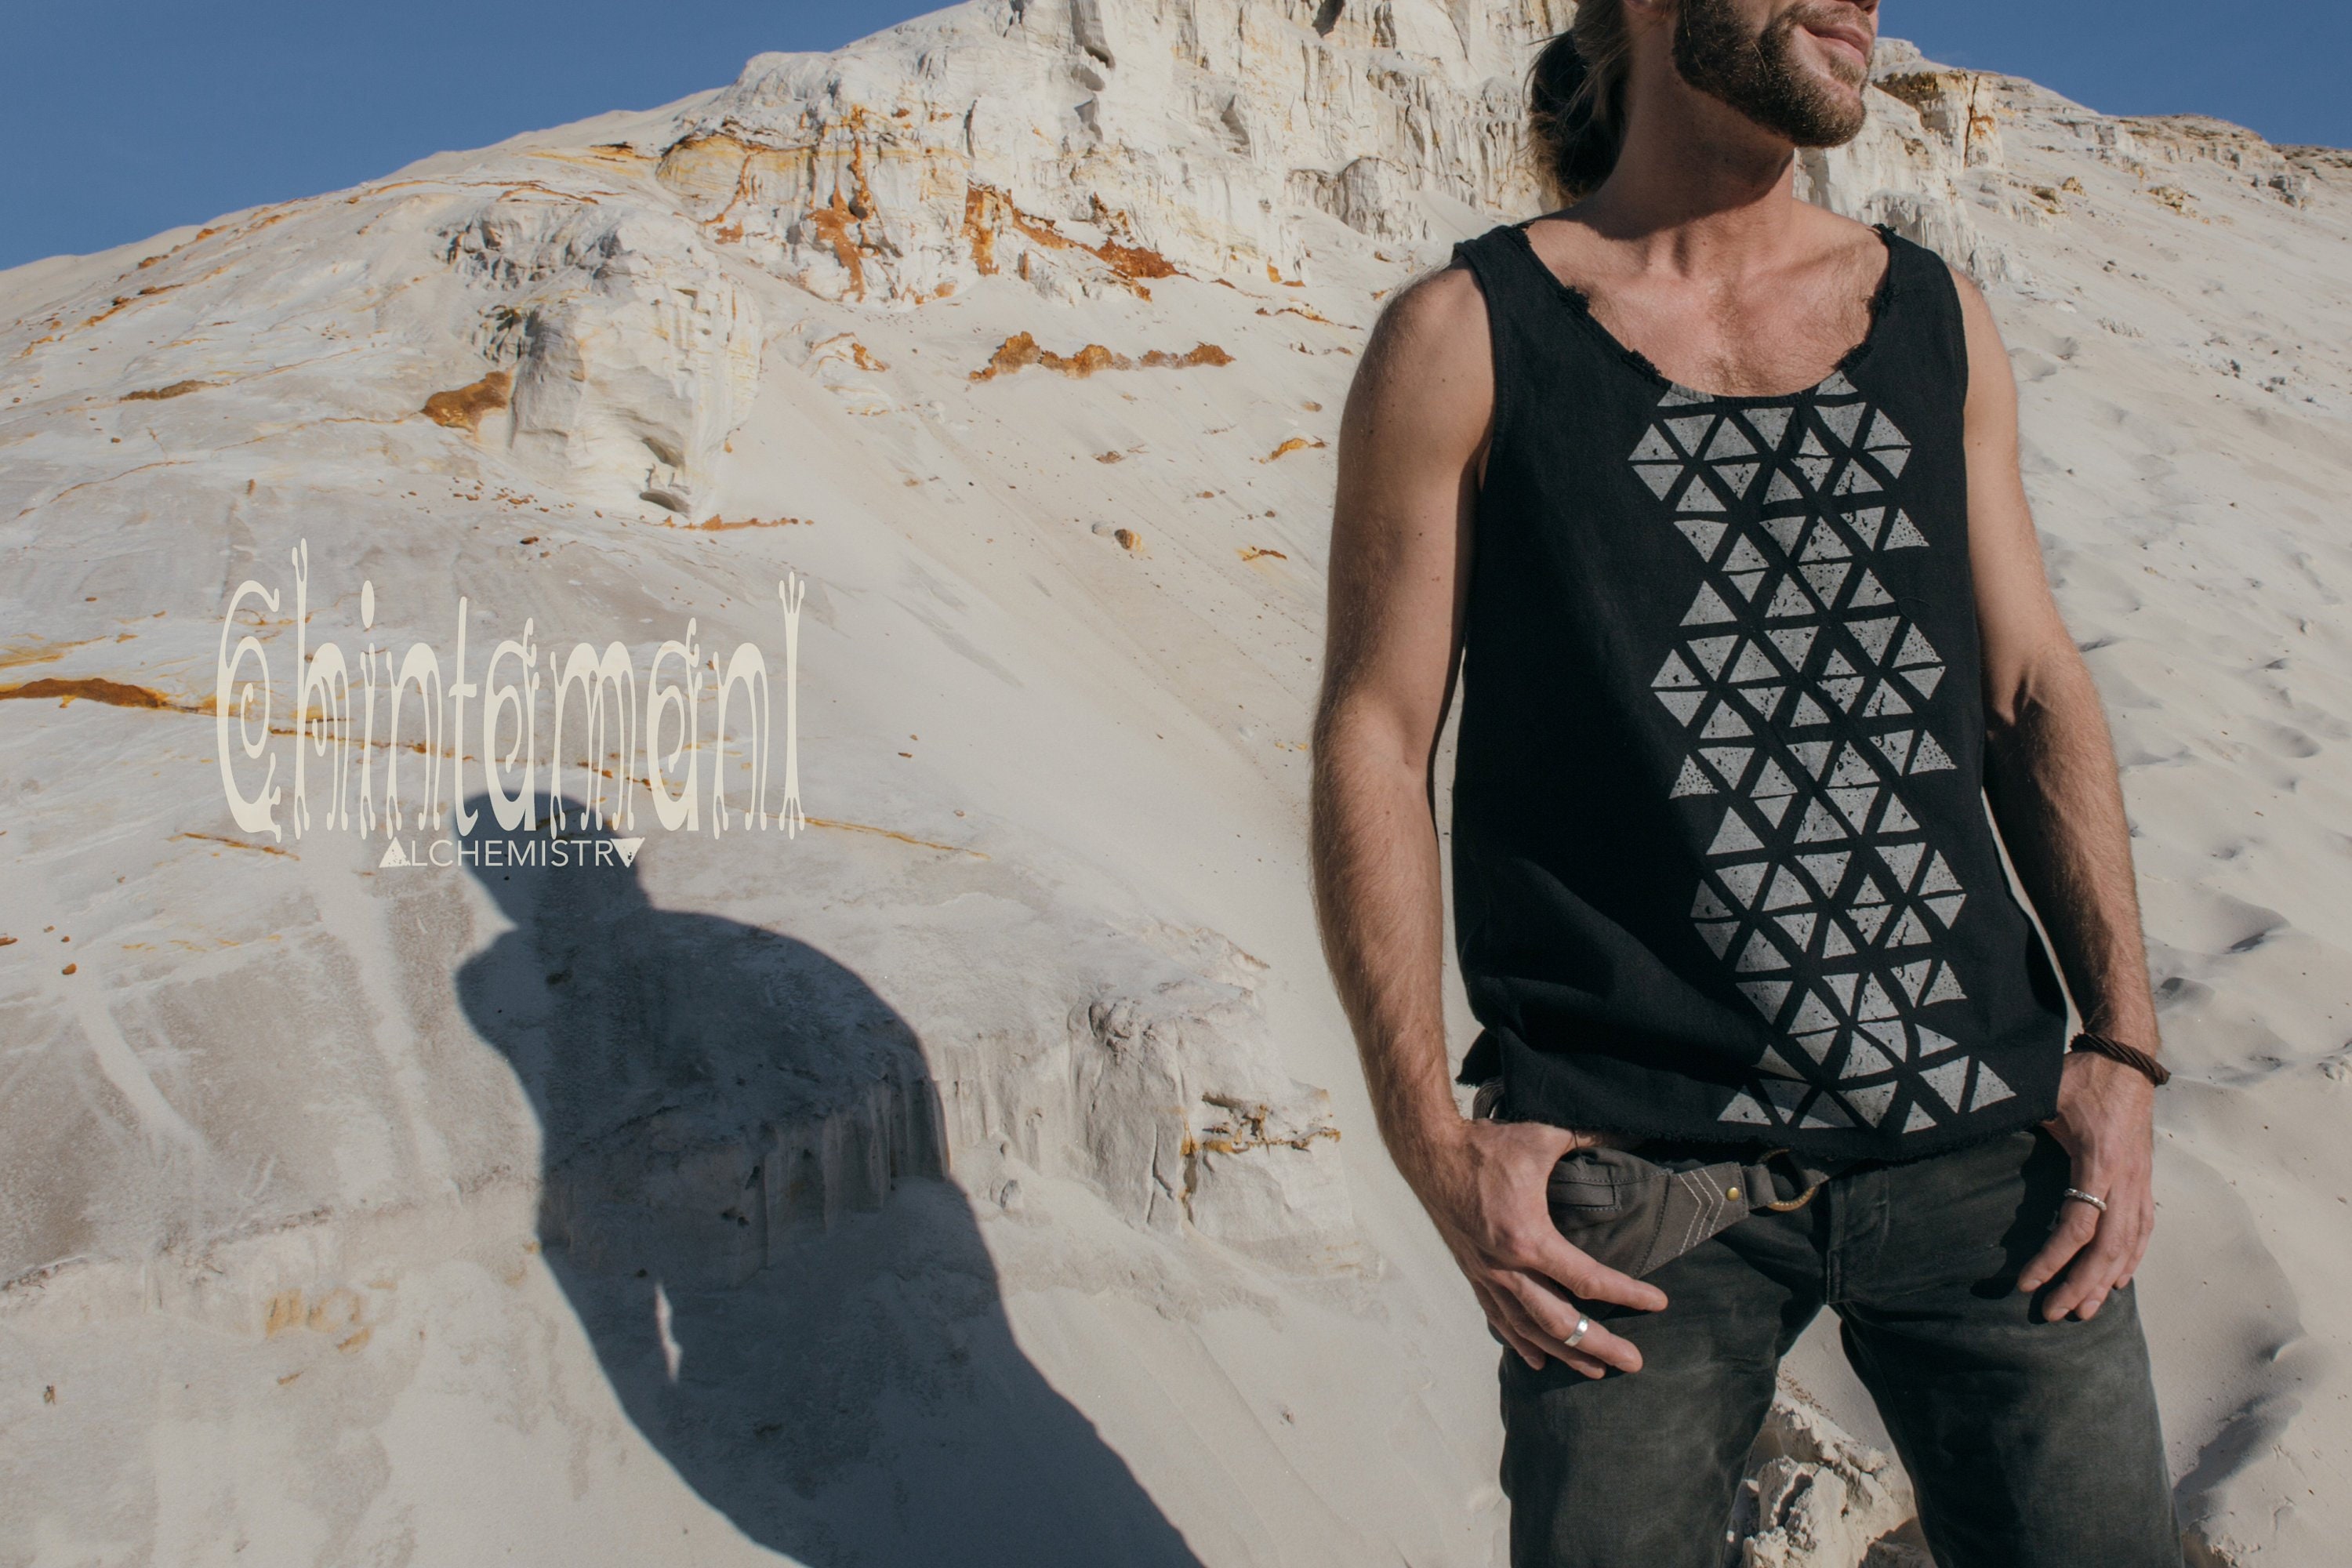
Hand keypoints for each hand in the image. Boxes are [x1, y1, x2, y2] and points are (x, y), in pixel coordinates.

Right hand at [1407, 1117, 1668, 1376]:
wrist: (1429, 1152)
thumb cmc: (1484, 1147)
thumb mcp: (1541, 1138)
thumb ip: (1589, 1137)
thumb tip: (1632, 1132)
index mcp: (1527, 1238)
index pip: (1587, 1278)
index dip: (1627, 1294)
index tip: (1658, 1303)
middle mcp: (1507, 1267)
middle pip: (1560, 1321)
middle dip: (1600, 1345)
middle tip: (1634, 1362)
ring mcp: (1487, 1275)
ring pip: (1529, 1329)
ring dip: (1565, 1353)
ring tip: (1595, 1369)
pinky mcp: (1474, 1272)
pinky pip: (1499, 1318)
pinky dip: (1521, 1341)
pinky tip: (1538, 1358)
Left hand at [2017, 1049, 2156, 1319]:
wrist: (2128, 1059)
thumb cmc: (2081, 1076)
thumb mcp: (2045, 1095)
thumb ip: (2017, 1119)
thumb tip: (1965, 1129)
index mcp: (2099, 1161)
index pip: (2078, 1225)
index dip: (2053, 1258)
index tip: (2027, 1282)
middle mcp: (2126, 1179)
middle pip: (2108, 1248)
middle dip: (2080, 1285)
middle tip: (2054, 1313)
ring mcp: (2141, 1182)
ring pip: (2129, 1245)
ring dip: (2105, 1281)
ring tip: (2084, 1310)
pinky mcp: (2145, 1181)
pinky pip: (2143, 1230)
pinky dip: (2131, 1259)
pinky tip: (2117, 1280)